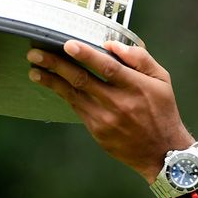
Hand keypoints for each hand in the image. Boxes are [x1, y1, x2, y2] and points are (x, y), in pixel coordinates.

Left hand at [26, 41, 192, 179]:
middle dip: (56, 65)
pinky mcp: (97, 131)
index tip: (67, 45)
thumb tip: (110, 45)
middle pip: (82, 80)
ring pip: (73, 95)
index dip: (86, 55)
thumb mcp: (162, 80)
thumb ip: (139, 58)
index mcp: (136, 87)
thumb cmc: (162, 111)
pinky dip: (63, 95)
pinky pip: (76, 108)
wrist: (162, 152)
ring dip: (51, 81)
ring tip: (34, 69)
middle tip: (36, 53)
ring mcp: (105, 119)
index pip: (107, 68)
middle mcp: (119, 103)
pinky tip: (51, 85)